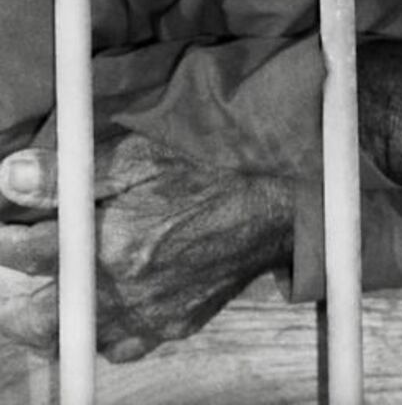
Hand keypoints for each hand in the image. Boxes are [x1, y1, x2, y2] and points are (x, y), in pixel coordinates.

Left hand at [0, 133, 292, 360]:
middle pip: (42, 321)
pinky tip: (106, 300)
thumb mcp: (139, 156)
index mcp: (112, 245)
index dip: (6, 237)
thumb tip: (11, 174)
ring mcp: (151, 317)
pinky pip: (121, 343)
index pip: (29, 253)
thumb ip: (71, 172)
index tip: (4, 226)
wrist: (277, 204)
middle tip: (14, 275)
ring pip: (78, 339)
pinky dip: (102, 327)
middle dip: (15, 303)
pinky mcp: (173, 327)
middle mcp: (126, 293)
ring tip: (57, 286)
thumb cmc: (211, 170)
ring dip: (58, 316)